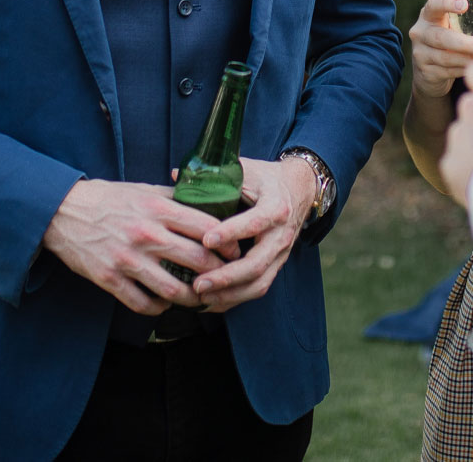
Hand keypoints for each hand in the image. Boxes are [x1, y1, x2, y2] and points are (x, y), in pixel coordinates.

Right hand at [42, 179, 225, 314]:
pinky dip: (159, 308)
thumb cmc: (109, 199)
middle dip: (218, 274)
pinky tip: (165, 303)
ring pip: (174, 291)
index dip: (228, 244)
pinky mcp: (109, 279)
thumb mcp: (144, 189)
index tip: (235, 252)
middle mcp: (146, 235)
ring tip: (200, 298)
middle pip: (198, 262)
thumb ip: (175, 198)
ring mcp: (127, 260)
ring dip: (193, 299)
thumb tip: (209, 203)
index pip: (207, 229)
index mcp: (158, 209)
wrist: (63, 211)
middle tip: (224, 279)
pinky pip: (143, 304)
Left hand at [187, 156, 317, 313]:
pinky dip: (233, 299)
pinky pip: (257, 288)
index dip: (232, 232)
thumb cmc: (265, 179)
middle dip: (226, 276)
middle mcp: (281, 234)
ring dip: (229, 294)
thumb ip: (214, 173)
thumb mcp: (246, 169)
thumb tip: (173, 174)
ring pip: (259, 283)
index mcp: (275, 206)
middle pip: (257, 263)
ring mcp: (280, 254)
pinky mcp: (275, 266)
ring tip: (200, 297)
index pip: (255, 222)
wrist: (298, 189)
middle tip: (198, 283)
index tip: (206, 240)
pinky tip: (209, 302)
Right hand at [408, 0, 472, 99]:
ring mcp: (421, 52)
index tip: (464, 6)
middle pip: (441, 37)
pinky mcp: (425, 71)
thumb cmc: (452, 43)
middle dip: (466, 43)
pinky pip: (447, 71)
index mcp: (430, 15)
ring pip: (445, 57)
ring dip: (470, 60)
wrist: (430, 72)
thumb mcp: (461, 32)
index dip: (447, 3)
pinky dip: (464, 70)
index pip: (434, 4)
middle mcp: (421, 32)